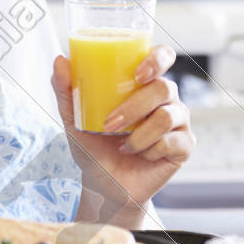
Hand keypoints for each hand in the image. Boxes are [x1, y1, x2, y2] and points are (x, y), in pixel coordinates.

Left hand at [51, 45, 194, 225]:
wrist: (103, 186)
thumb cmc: (93, 147)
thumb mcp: (74, 120)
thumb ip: (66, 90)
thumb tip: (59, 60)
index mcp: (143, 84)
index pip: (162, 57)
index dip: (158, 58)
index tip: (138, 73)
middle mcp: (165, 98)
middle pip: (164, 87)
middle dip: (135, 106)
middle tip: (111, 124)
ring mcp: (177, 121)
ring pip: (167, 116)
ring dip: (139, 134)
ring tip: (122, 145)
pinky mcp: (183, 146)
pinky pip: (173, 141)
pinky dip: (150, 150)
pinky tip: (140, 155)